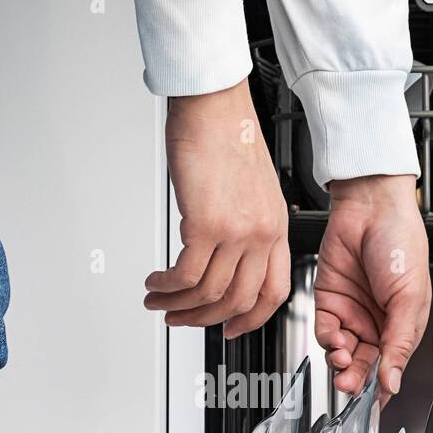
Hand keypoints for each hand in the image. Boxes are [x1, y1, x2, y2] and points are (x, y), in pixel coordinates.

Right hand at [144, 79, 290, 338]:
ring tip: (159, 300)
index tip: (230, 328)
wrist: (214, 104)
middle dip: (204, 319)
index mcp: (276, 228)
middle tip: (182, 318)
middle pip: (238, 301)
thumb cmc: (227, 135)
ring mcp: (236, 232)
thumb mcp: (253, 190)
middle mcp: (261, 234)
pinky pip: (186, 274)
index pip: (274, 292)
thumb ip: (247, 226)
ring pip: (208, 293)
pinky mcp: (206, 224)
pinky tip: (156, 281)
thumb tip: (225, 255)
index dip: (250, 320)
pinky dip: (167, 286)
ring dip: (178, 305)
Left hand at [314, 175, 430, 399]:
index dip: (381, 388)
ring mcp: (352, 313)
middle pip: (363, 365)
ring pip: (342, 353)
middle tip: (350, 385)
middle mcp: (376, 322)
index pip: (391, 367)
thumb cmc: (400, 243)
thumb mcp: (409, 299)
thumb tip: (393, 380)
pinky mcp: (329, 301)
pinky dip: (327, 340)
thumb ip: (398, 343)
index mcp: (402, 325)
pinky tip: (335, 339)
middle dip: (356, 379)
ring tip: (343, 359)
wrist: (370, 208)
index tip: (371, 404)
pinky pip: (324, 331)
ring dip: (341, 361)